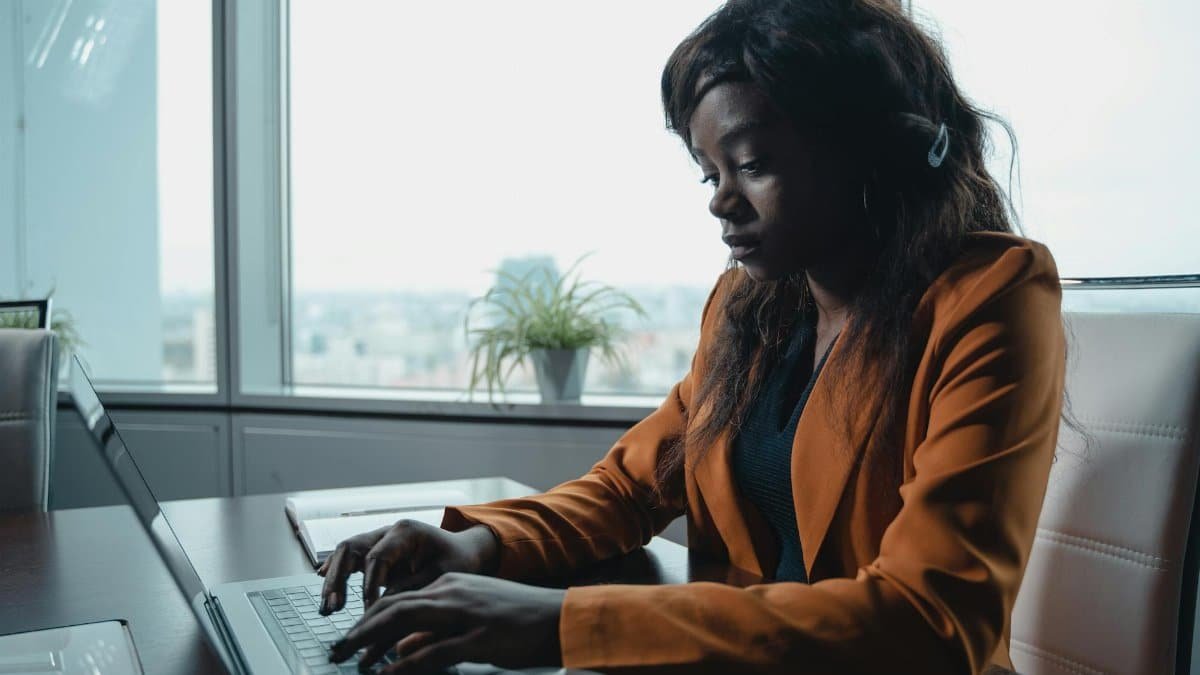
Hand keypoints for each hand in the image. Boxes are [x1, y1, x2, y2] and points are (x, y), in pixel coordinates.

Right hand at [317, 520, 498, 614]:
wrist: (464, 551)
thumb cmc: (457, 560)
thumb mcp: (442, 574)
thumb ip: (412, 585)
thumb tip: (383, 603)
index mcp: (406, 531)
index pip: (377, 557)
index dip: (369, 584)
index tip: (368, 609)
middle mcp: (388, 531)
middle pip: (352, 548)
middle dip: (338, 578)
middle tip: (332, 606)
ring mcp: (380, 540)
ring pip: (346, 552)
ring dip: (334, 578)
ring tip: (328, 606)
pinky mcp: (376, 552)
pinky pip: (350, 558)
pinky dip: (336, 569)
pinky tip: (322, 581)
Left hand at [328, 572, 565, 672]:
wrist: (559, 617)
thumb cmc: (517, 620)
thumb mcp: (469, 620)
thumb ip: (433, 632)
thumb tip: (398, 649)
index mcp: (451, 585)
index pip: (398, 599)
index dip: (368, 620)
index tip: (348, 639)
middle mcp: (452, 593)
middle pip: (393, 607)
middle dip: (360, 629)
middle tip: (336, 650)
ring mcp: (464, 613)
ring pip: (405, 621)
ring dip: (372, 642)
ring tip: (350, 659)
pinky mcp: (478, 637)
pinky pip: (433, 651)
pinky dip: (406, 663)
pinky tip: (388, 672)